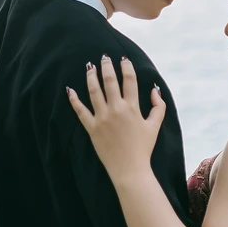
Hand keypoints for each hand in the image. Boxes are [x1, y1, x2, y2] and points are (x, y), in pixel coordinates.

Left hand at [67, 55, 166, 183]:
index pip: (129, 80)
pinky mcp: (92, 128)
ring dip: (91, 76)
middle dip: (107, 66)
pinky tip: (70, 89)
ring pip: (94, 91)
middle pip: (110, 80)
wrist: (130, 169)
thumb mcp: (155, 126)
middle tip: (104, 57)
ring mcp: (102, 118)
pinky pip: (80, 111)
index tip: (123, 59)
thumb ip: (158, 106)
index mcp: (132, 107)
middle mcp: (116, 109)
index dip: (126, 67)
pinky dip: (74, 100)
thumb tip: (155, 91)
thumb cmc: (143, 148)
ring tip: (89, 67)